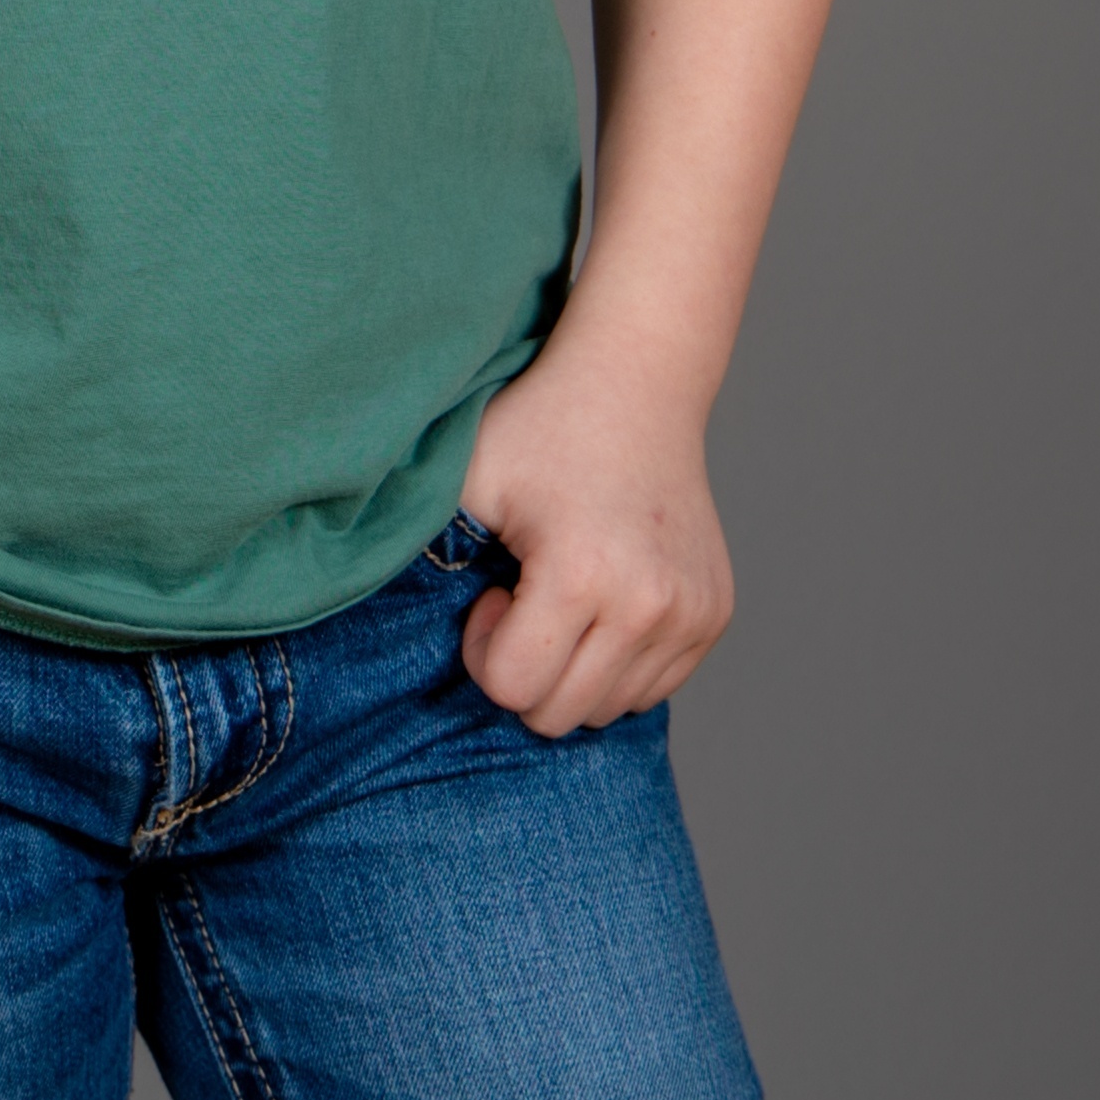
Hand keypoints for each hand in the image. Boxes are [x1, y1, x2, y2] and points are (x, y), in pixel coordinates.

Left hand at [453, 335, 736, 736]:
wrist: (635, 384)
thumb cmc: (537, 430)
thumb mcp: (465, 482)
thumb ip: (428, 559)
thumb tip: (385, 630)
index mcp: (582, 575)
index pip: (514, 691)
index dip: (486, 650)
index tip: (494, 592)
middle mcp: (649, 604)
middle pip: (561, 715)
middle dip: (527, 667)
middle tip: (523, 595)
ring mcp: (691, 613)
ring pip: (609, 709)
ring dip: (572, 670)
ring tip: (564, 594)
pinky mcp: (714, 615)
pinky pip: (652, 689)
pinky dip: (617, 664)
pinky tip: (603, 599)